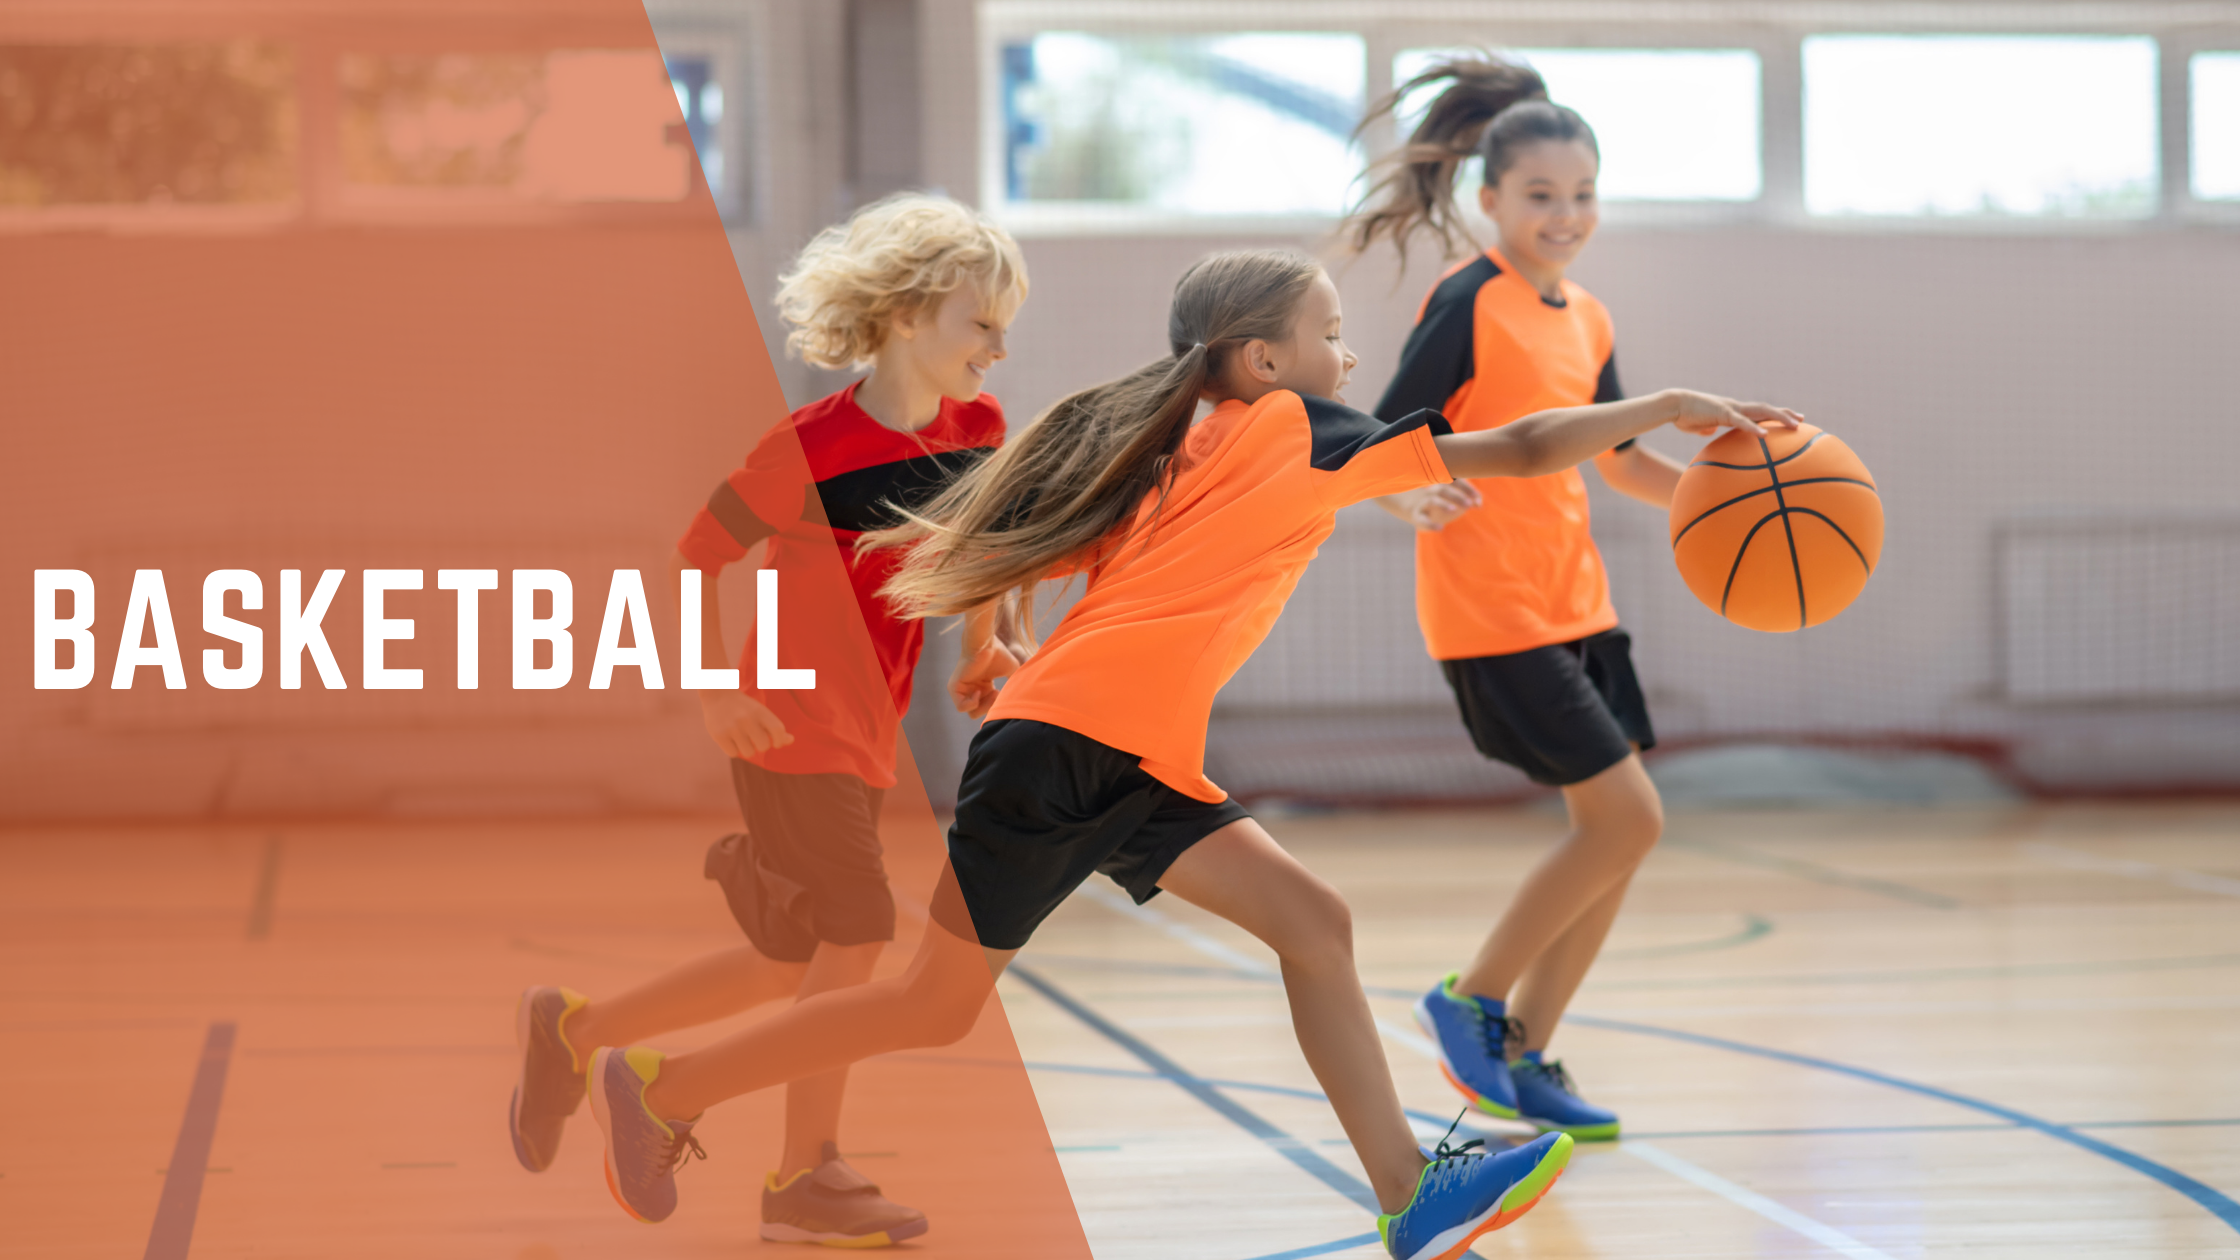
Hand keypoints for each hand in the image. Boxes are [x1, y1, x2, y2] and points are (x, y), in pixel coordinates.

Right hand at [699, 690, 792, 758]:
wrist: (716, 694)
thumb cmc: (744, 708)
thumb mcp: (761, 712)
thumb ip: (776, 727)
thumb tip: (790, 740)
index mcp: (760, 711)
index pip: (778, 731)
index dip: (780, 740)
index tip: (775, 742)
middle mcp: (747, 719)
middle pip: (764, 746)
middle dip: (760, 745)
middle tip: (754, 738)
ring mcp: (732, 727)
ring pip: (749, 753)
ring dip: (746, 749)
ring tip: (741, 738)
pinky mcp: (719, 735)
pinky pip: (733, 754)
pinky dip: (733, 750)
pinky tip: (730, 739)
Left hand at [950, 640, 1021, 719]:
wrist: (986, 643)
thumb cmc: (998, 653)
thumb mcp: (1012, 671)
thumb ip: (1015, 684)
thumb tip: (1024, 694)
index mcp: (983, 687)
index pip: (988, 707)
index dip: (997, 705)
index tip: (1003, 692)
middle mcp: (972, 689)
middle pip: (980, 713)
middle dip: (991, 707)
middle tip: (998, 693)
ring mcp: (962, 689)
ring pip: (972, 712)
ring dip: (984, 706)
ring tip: (992, 692)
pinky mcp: (954, 687)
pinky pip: (961, 707)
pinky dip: (972, 703)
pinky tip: (978, 691)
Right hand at [1405, 481, 1482, 530]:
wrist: (1414, 508)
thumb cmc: (1440, 501)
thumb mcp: (1454, 499)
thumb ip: (1468, 499)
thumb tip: (1480, 504)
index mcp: (1441, 484)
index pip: (1454, 482)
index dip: (1466, 488)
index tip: (1477, 497)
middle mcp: (1431, 491)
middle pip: (1443, 489)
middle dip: (1456, 496)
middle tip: (1469, 504)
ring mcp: (1423, 503)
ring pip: (1432, 500)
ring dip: (1442, 504)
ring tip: (1453, 510)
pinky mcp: (1417, 516)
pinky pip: (1422, 519)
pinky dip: (1430, 524)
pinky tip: (1440, 528)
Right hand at [1665, 389, 1803, 437]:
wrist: (1673, 405)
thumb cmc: (1683, 415)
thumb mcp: (1698, 425)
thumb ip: (1707, 428)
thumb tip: (1709, 432)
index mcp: (1732, 411)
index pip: (1759, 412)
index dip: (1775, 415)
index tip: (1790, 419)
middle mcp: (1736, 407)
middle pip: (1766, 409)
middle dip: (1785, 414)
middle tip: (1802, 419)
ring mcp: (1731, 408)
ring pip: (1761, 411)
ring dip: (1780, 417)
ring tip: (1795, 424)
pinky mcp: (1723, 413)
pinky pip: (1742, 421)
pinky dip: (1754, 428)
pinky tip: (1765, 436)